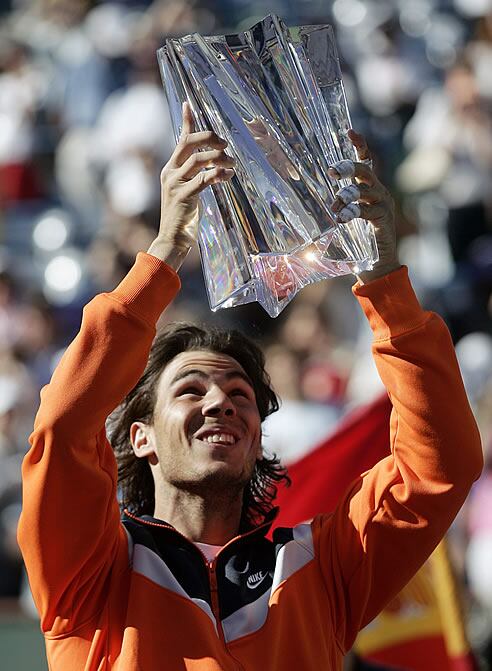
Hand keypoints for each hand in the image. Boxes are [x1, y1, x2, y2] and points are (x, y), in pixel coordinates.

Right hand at [148, 102, 234, 264]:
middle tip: (226, 146)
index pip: (180, 140)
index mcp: (170, 169)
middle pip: (190, 143)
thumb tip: (212, 163)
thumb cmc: (183, 217)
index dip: (186, 121)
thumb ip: (194, 175)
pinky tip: (228, 176)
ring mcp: (175, 184)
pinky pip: (204, 178)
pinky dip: (218, 174)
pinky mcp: (184, 196)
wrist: (172, 238)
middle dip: (211, 139)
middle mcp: (170, 172)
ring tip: (232, 165)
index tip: (188, 103)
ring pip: (200, 159)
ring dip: (220, 159)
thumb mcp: (186, 191)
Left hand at [328, 130, 399, 282]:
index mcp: (369, 189)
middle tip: (333, 173)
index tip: (350, 132)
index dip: (360, 146)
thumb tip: (313, 200)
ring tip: (335, 208)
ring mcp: (384, 205)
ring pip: (364, 190)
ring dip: (346, 197)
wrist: (377, 266)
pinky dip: (352, 213)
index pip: (367, 161)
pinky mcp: (384, 219)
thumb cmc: (357, 243)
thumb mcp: (345, 219)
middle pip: (365, 171)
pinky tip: (341, 219)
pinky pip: (367, 210)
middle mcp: (379, 192)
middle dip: (348, 169)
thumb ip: (337, 206)